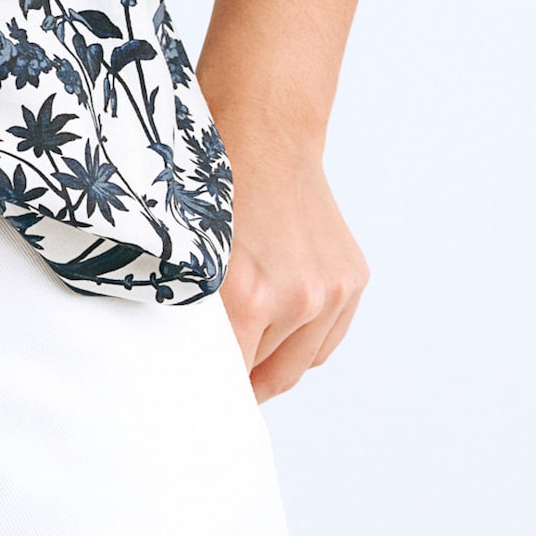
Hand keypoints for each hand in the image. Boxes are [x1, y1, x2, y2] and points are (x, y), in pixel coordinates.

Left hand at [212, 106, 369, 401]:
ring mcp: (330, 291)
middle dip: (239, 382)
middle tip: (216, 384)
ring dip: (271, 363)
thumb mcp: (186, 255)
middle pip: (263, 376)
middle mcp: (296, 299)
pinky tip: (278, 331)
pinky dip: (303, 345)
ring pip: (298, 364)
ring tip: (244, 348)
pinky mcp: (352, 281)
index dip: (209, 390)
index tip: (195, 400)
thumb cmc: (212, 191)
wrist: (264, 136)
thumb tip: (183, 367)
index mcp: (247, 297)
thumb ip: (191, 313)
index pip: (226, 378)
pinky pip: (325, 343)